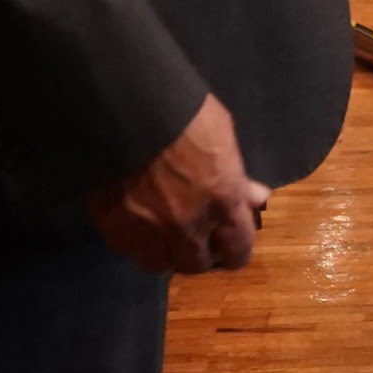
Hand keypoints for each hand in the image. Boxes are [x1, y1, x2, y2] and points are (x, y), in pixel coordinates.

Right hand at [88, 93, 268, 276]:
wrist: (131, 108)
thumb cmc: (185, 114)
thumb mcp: (223, 138)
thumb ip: (238, 177)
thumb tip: (256, 198)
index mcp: (223, 202)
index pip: (238, 250)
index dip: (234, 245)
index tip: (228, 236)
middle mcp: (188, 227)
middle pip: (198, 263)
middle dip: (200, 249)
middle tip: (194, 229)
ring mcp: (149, 233)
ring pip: (160, 264)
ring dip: (165, 250)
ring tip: (162, 228)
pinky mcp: (115, 230)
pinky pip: (129, 250)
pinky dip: (135, 240)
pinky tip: (136, 220)